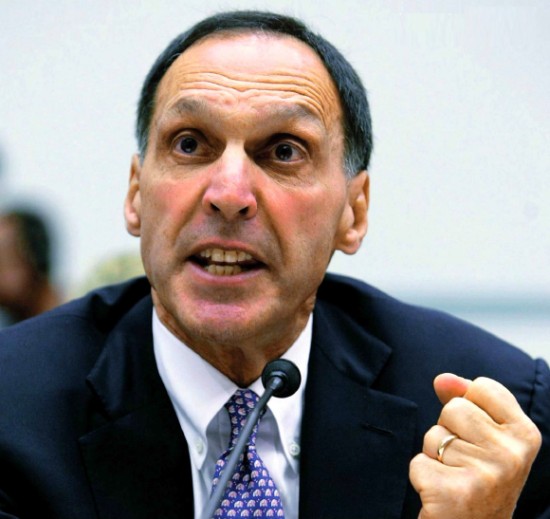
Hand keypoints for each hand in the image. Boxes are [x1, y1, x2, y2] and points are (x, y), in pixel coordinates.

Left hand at [409, 373, 541, 518]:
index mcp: (525, 435)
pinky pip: (418, 463)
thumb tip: (442, 379)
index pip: (482, 386)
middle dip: (448, 431)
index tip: (480, 436)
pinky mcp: (455, 494)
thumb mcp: (484, 436)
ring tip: (454, 477)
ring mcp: (486, 475)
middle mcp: (512, 455)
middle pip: (453, 408)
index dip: (470, 407)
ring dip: (434, 455)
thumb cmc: (479, 479)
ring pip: (433, 436)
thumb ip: (467, 400)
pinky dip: (422, 477)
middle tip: (464, 462)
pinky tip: (442, 494)